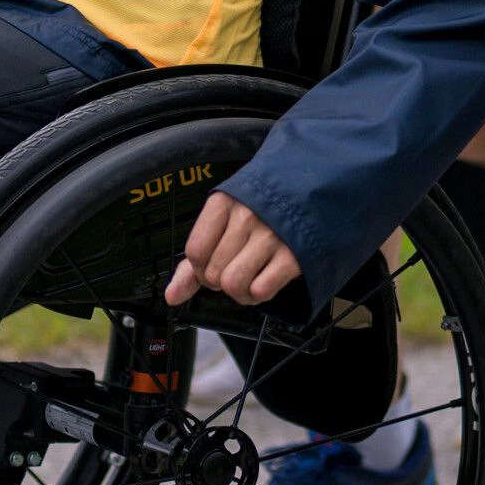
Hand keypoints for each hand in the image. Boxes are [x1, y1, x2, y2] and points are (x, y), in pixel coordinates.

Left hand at [166, 191, 301, 307]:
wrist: (311, 190)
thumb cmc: (262, 207)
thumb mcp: (225, 219)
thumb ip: (196, 257)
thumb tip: (172, 295)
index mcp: (224, 203)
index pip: (194, 252)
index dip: (199, 269)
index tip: (210, 265)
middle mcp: (247, 217)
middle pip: (212, 273)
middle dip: (219, 280)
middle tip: (235, 268)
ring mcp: (271, 235)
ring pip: (233, 284)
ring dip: (238, 292)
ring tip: (247, 279)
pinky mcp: (293, 255)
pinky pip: (261, 291)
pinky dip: (258, 295)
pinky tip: (264, 281)